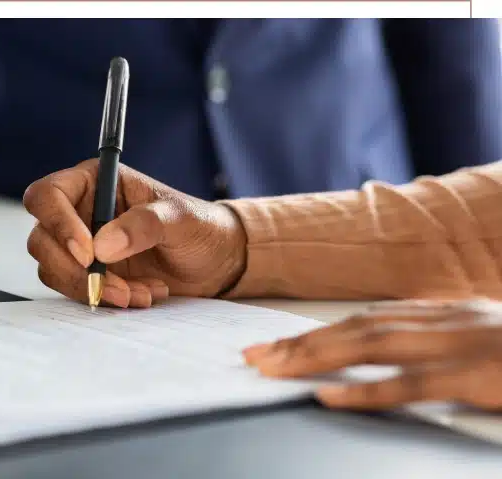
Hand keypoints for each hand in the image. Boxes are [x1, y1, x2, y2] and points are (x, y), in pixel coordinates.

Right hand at [23, 159, 246, 307]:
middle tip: (115, 286)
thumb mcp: (179, 219)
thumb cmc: (199, 227)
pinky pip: (75, 290)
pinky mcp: (88, 274)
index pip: (48, 195)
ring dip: (94, 288)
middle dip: (76, 270)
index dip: (58, 223)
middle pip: (42, 239)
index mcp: (94, 181)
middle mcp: (79, 211)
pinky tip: (141, 294)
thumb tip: (102, 246)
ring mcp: (80, 245)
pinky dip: (105, 299)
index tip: (88, 253)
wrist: (215, 261)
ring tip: (139, 292)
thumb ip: (143, 225)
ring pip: (54, 270)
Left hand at [243, 299, 501, 410]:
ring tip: (270, 369)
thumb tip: (395, 366)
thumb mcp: (489, 346)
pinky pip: (412, 383)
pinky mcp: (479, 375)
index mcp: (450, 314)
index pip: (367, 320)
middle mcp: (449, 320)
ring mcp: (463, 345)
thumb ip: (444, 351)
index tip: (275, 344)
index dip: (317, 331)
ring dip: (314, 357)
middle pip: (356, 328)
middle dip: (299, 343)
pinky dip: (366, 391)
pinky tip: (330, 398)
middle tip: (252, 357)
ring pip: (371, 346)